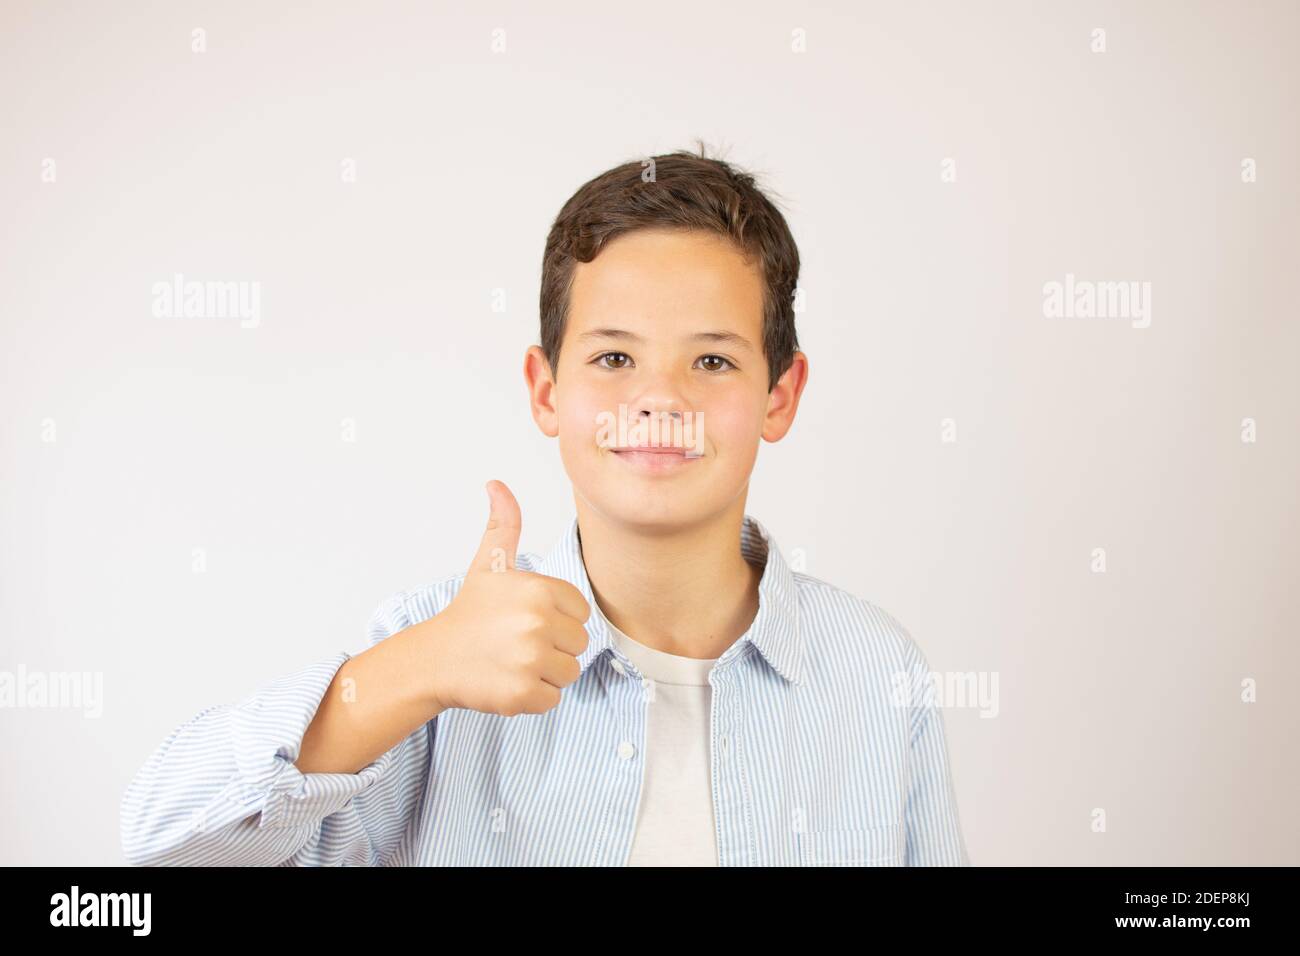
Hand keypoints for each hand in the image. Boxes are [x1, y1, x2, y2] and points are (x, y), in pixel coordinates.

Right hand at [423, 480, 590, 716]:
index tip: (525, 618)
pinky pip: (552, 698)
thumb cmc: (469, 612)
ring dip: (545, 671)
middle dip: (553, 646)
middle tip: (516, 642)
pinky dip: (533, 696)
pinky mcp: (524, 694)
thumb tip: (496, 484)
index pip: (580, 612)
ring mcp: (530, 661)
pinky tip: (507, 681)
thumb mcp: (488, 563)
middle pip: (579, 643)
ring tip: (513, 660)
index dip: (557, 617)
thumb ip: (504, 523)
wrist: (435, 659)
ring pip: (569, 672)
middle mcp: (538, 623)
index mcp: (539, 590)